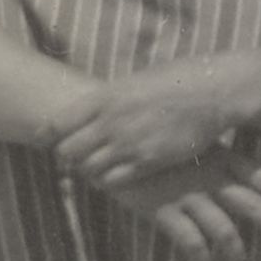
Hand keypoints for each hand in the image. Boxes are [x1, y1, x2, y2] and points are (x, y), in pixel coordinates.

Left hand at [48, 61, 244, 189]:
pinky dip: (110, 179)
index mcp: (104, 96)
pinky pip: (114, 180)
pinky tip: (118, 172)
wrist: (213, 91)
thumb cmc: (177, 80)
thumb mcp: (133, 81)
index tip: (46, 141)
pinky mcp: (148, 162)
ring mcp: (129, 144)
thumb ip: (109, 99)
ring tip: (97, 165)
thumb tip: (91, 109)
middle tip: (74, 157)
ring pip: (88, 169)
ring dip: (89, 170)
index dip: (47, 136)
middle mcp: (111, 121)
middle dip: (67, 156)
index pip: (57, 124)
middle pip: (68, 151)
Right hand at [102, 152, 260, 260]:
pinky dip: (202, 260)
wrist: (109, 138)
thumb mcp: (192, 144)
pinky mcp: (162, 209)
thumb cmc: (155, 142)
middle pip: (254, 205)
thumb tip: (243, 179)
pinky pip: (190, 241)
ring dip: (238, 254)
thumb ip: (217, 160)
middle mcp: (208, 174)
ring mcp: (186, 193)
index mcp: (220, 155)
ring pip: (224, 230)